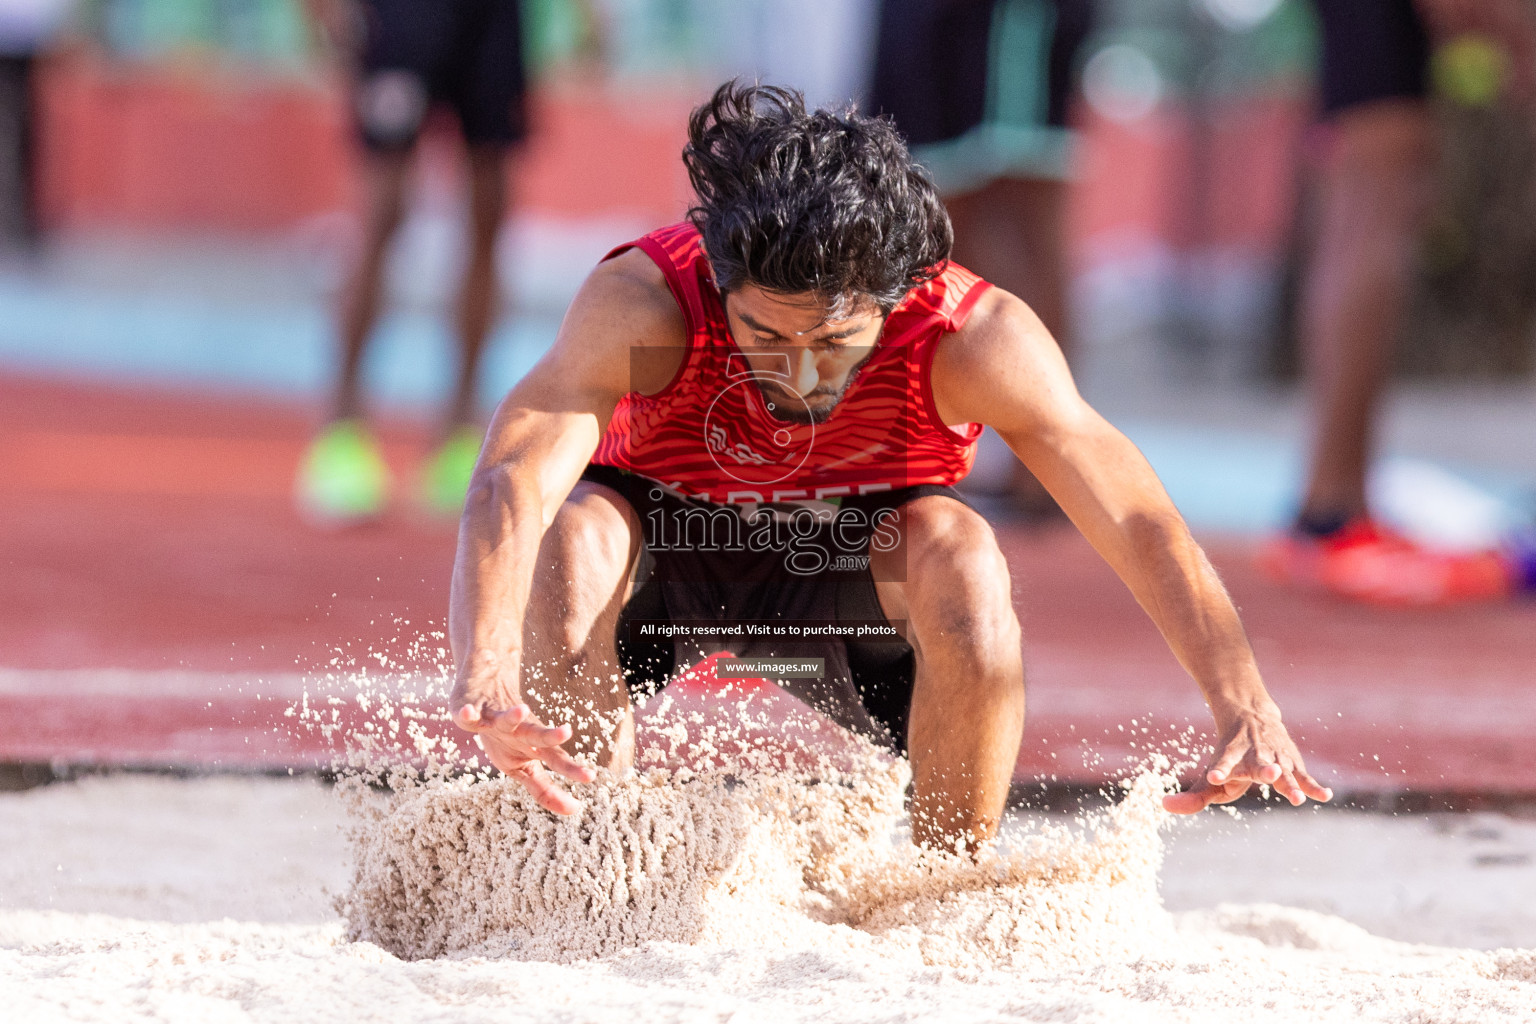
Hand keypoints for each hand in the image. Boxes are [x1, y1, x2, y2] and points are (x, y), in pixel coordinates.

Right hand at [453, 701, 596, 815]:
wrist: (485, 694)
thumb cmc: (506, 739)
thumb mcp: (523, 767)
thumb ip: (544, 789)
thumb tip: (573, 810)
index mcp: (532, 747)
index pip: (555, 758)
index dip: (569, 769)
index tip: (590, 777)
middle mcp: (517, 731)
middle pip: (536, 733)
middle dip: (550, 735)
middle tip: (566, 731)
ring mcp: (494, 720)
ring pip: (505, 717)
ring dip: (512, 715)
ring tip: (521, 709)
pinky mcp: (472, 710)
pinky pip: (468, 713)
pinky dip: (468, 714)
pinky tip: (468, 714)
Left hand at [1163, 706, 1332, 813]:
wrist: (1254, 718)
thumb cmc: (1232, 755)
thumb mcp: (1214, 773)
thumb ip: (1193, 796)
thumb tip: (1163, 806)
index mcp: (1230, 756)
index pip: (1222, 764)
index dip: (1219, 770)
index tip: (1212, 777)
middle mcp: (1253, 755)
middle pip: (1258, 764)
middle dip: (1263, 770)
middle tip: (1267, 775)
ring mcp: (1275, 758)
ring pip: (1282, 769)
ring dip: (1288, 781)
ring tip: (1294, 798)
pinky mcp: (1292, 763)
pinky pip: (1304, 777)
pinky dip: (1313, 786)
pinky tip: (1325, 797)